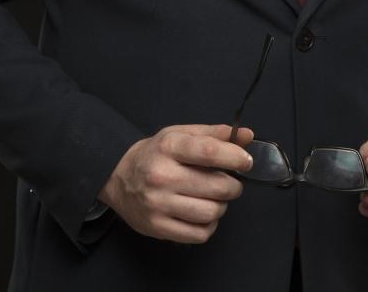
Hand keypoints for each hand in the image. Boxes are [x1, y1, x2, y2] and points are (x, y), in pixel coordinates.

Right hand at [98, 124, 253, 243]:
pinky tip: (203, 213)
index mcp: (169, 147)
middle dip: (233, 186)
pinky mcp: (158, 227)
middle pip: (216, 186)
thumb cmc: (156, 153)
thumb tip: (248, 136)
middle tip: (230, 182)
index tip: (246, 161)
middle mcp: (162, 175)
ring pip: (211, 212)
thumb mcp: (181, 134)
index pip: (209, 152)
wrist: (119, 177)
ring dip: (222, 206)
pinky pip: (199, 234)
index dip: (235, 157)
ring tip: (215, 198)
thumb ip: (215, 134)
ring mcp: (158, 204)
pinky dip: (209, 225)